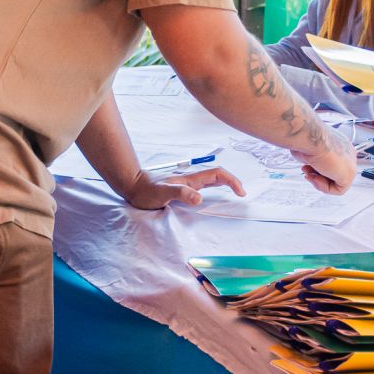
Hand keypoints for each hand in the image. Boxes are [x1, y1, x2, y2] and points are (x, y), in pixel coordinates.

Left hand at [116, 166, 244, 209]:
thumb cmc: (145, 191)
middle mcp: (190, 180)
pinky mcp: (180, 189)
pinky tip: (209, 198)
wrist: (132, 186)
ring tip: (233, 194)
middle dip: (232, 181)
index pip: (217, 174)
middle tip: (241, 193)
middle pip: (216, 176)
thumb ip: (180, 194)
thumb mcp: (163, 193)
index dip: (231, 181)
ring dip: (224, 184)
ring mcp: (185, 183)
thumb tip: (199, 199)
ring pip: (210, 180)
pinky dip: (212, 190)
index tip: (240, 192)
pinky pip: (202, 187)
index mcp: (190, 179)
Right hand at [291, 128, 355, 193]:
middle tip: (307, 173)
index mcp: (340, 144)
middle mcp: (347, 153)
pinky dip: (325, 187)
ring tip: (309, 175)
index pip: (333, 162)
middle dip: (319, 175)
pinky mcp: (349, 175)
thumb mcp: (308, 148)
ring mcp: (350, 163)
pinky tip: (316, 178)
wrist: (311, 137)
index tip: (306, 166)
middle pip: (335, 172)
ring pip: (337, 182)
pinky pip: (339, 190)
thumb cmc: (308, 138)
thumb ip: (313, 158)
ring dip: (320, 182)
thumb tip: (310, 163)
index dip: (318, 168)